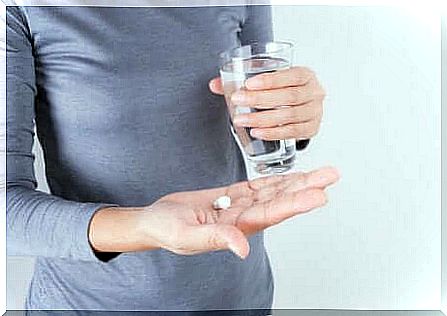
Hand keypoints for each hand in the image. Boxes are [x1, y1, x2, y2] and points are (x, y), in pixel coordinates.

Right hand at [140, 166, 338, 258]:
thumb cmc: (166, 230)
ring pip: (273, 192)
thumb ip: (216, 240)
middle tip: (330, 176)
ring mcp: (239, 207)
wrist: (155, 221)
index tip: (318, 194)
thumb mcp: (186, 237)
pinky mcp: (231, 196)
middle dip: (306, 189)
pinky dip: (276, 179)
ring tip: (320, 173)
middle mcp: (243, 218)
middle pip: (280, 201)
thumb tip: (242, 248)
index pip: (272, 214)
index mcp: (236, 229)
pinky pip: (258, 186)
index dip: (296, 203)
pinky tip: (292, 175)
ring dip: (297, 182)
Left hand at [209, 67, 324, 140]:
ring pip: (289, 116)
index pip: (290, 76)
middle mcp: (315, 92)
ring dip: (263, 119)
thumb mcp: (267, 81)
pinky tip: (257, 132)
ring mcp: (315, 112)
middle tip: (237, 101)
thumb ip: (240, 81)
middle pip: (289, 97)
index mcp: (306, 75)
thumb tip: (214, 84)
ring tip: (242, 120)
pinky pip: (292, 133)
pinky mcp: (312, 129)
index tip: (248, 84)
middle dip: (260, 99)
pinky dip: (273, 133)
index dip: (270, 80)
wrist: (301, 105)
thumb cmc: (282, 90)